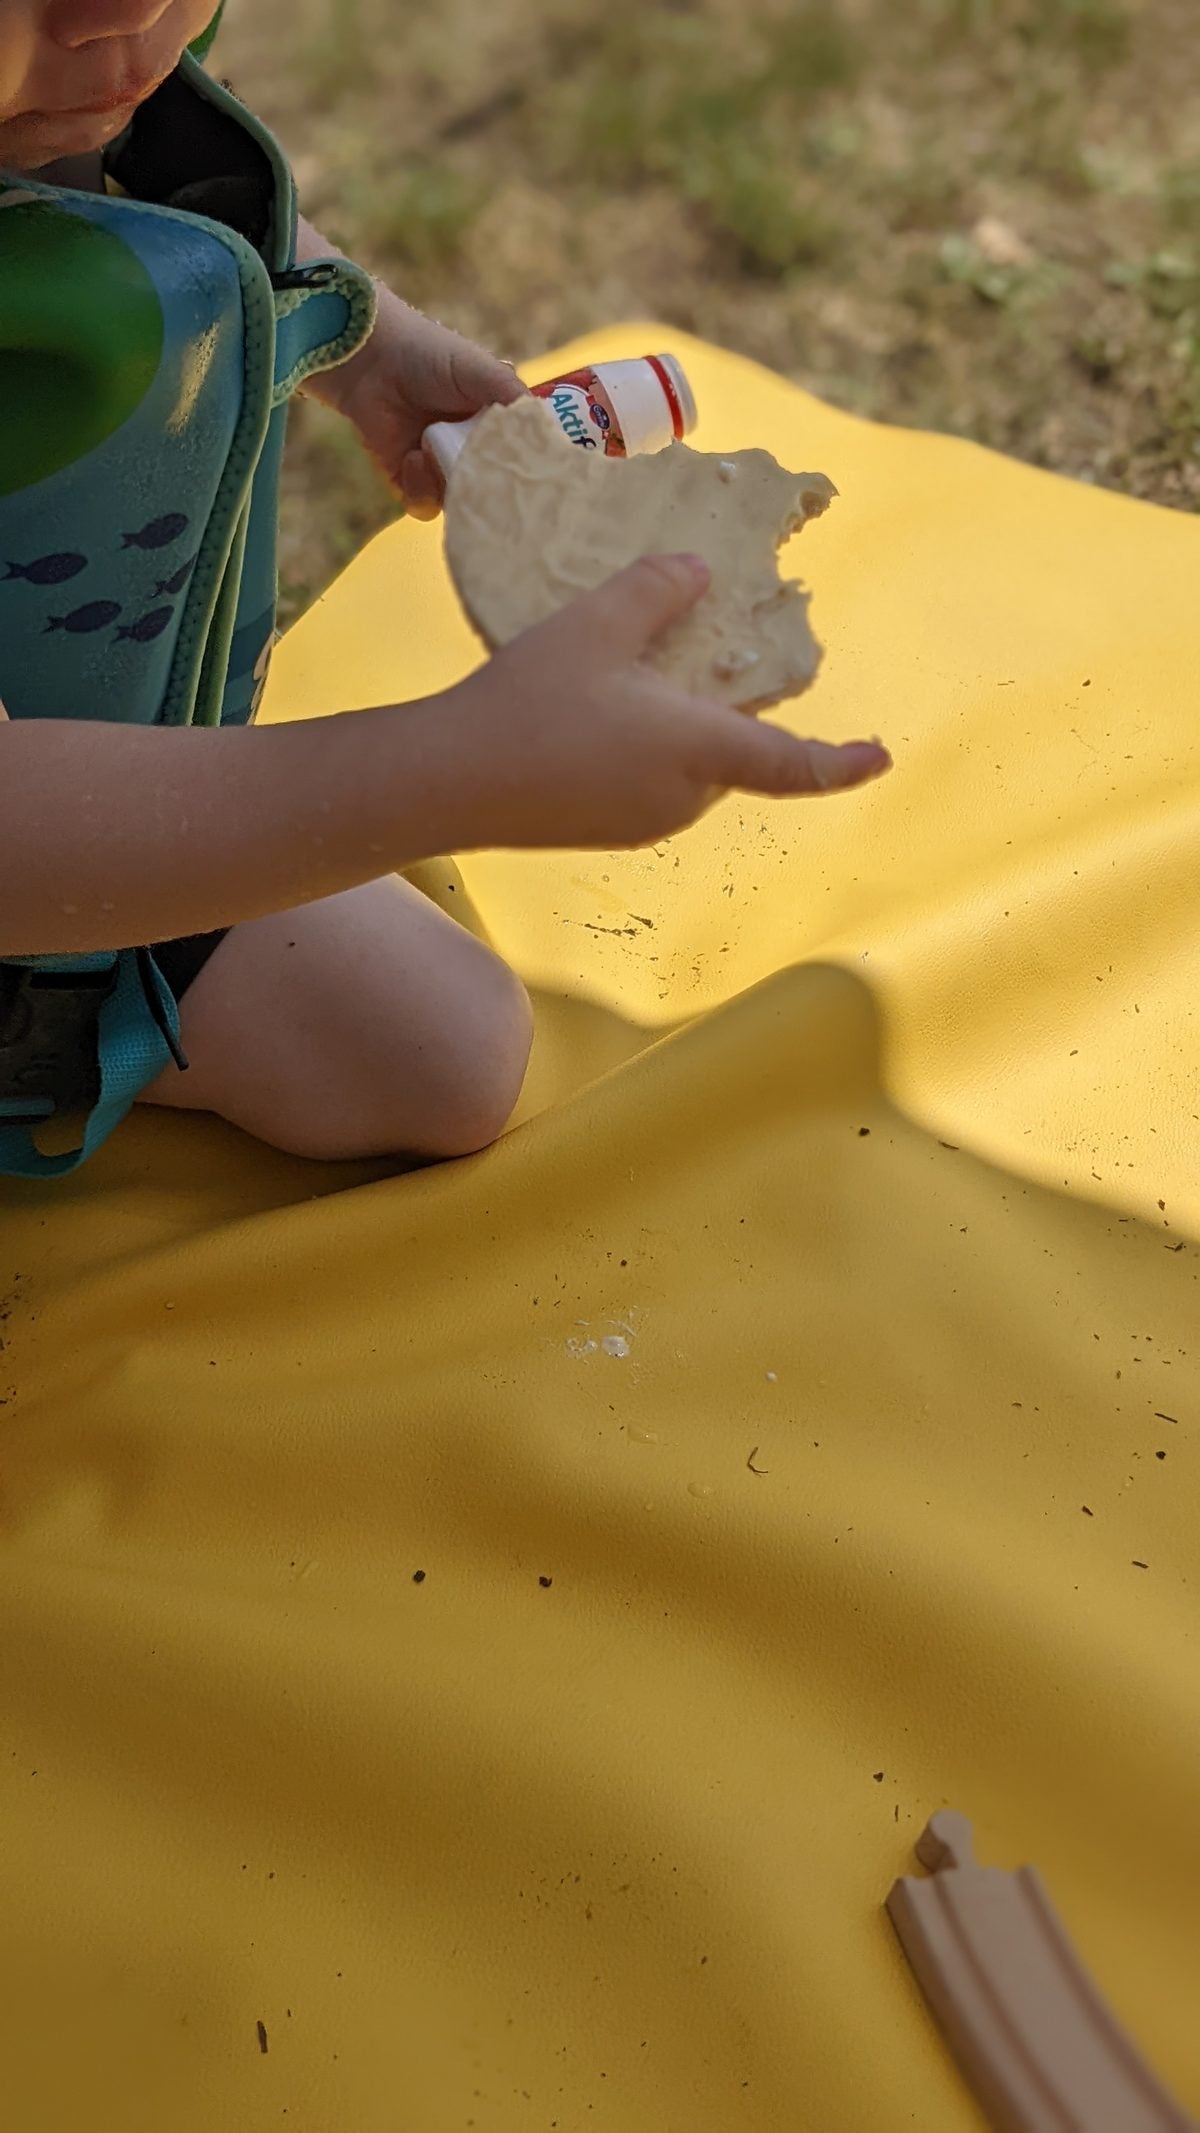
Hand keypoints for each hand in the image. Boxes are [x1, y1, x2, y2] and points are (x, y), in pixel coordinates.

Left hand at [309, 286, 523, 518]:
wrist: (370, 359)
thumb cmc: (430, 355)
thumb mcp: (484, 372)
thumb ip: (515, 399)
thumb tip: (547, 430)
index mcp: (497, 428)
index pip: (523, 464)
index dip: (532, 476)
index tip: (543, 484)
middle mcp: (473, 454)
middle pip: (496, 494)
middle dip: (495, 495)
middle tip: (496, 488)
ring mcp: (442, 471)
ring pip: (462, 506)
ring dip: (450, 484)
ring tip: (433, 450)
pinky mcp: (409, 483)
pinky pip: (425, 506)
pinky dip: (420, 487)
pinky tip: (413, 457)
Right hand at [436, 556, 891, 852]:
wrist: (449, 781)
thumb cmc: (529, 700)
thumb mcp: (596, 624)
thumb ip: (657, 591)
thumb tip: (698, 573)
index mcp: (699, 751)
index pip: (793, 765)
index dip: (843, 762)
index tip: (881, 755)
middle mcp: (683, 797)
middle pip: (732, 753)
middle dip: (724, 710)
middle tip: (698, 651)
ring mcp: (643, 822)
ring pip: (688, 767)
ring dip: (678, 726)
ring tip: (630, 674)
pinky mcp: (606, 830)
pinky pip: (649, 783)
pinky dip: (643, 748)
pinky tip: (592, 711)